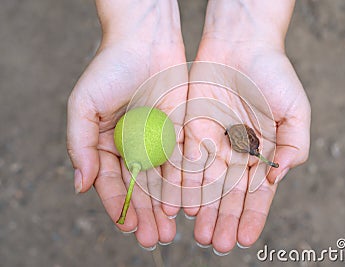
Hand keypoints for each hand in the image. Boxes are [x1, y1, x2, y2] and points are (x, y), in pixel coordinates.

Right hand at [67, 0, 185, 247]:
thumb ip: (80, 145)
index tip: (128, 226)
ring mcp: (159, 140)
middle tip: (154, 238)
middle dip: (146, 214)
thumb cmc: (110, 68)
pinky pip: (184, 160)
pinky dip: (186, 181)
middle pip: (141, 187)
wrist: (146, 39)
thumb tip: (80, 185)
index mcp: (107, 144)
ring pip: (164, 179)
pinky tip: (190, 201)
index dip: (120, 205)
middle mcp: (134, 146)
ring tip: (172, 229)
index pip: (112, 182)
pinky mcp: (181, 130)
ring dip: (168, 205)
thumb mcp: (84, 106)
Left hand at [182, 0, 309, 253]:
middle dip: (223, 218)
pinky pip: (184, 158)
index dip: (251, 216)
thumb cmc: (273, 74)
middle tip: (216, 243)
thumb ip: (294, 145)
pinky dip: (182, 180)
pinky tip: (179, 201)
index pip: (256, 193)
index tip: (244, 238)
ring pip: (204, 182)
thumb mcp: (295, 110)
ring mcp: (211, 142)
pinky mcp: (190, 129)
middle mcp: (235, 153)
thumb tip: (278, 176)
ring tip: (197, 230)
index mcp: (261, 153)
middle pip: (227, 193)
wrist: (241, 44)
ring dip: (201, 207)